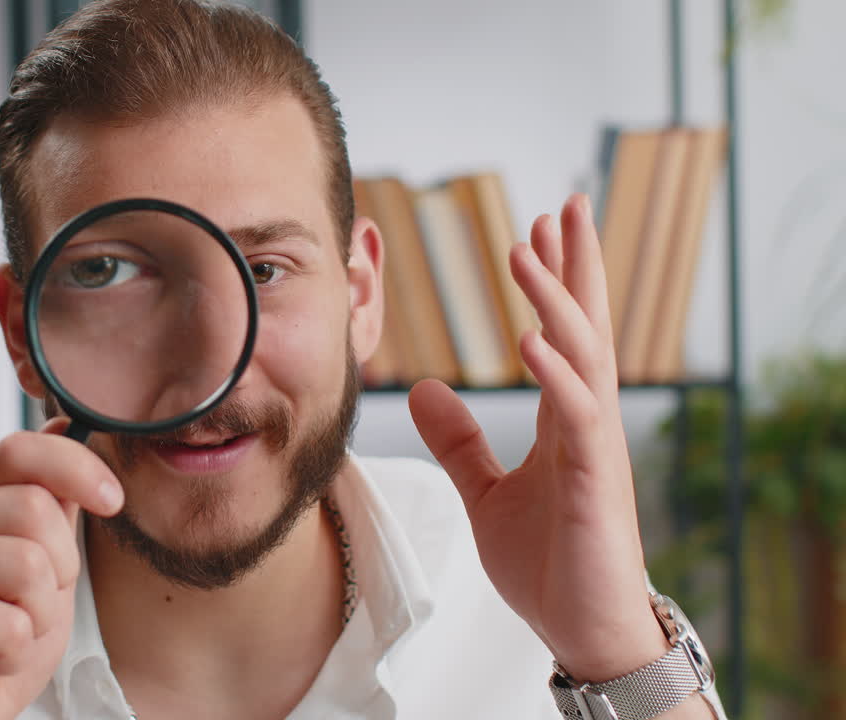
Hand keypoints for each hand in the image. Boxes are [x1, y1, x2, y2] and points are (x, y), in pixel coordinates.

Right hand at [0, 417, 123, 719]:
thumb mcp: (41, 569)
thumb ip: (50, 508)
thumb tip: (64, 424)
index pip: (19, 449)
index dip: (76, 465)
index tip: (112, 501)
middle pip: (34, 508)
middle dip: (60, 569)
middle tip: (27, 608)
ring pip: (29, 562)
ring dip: (39, 615)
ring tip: (6, 634)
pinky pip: (9, 619)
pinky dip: (15, 651)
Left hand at [408, 194, 667, 682]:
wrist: (580, 629)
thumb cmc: (548, 562)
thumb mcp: (487, 492)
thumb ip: (458, 441)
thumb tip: (424, 388)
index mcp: (565, 419)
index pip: (564, 333)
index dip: (555, 281)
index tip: (538, 228)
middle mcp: (588, 421)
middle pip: (586, 325)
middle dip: (577, 264)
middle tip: (566, 202)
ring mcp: (595, 448)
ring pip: (584, 355)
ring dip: (558, 300)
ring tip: (527, 252)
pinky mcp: (595, 482)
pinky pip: (580, 415)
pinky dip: (559, 374)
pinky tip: (535, 338)